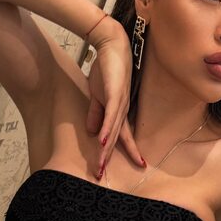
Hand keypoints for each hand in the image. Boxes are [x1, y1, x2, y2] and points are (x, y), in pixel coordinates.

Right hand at [85, 15, 144, 177]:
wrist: (111, 44)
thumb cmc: (106, 69)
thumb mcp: (98, 95)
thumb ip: (96, 113)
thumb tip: (93, 133)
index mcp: (118, 111)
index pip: (120, 137)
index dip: (123, 152)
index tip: (127, 167)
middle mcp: (122, 110)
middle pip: (116, 139)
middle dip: (109, 158)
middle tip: (102, 177)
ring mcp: (120, 102)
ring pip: (113, 130)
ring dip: (106, 149)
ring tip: (100, 165)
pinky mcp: (115, 93)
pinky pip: (111, 115)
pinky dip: (107, 129)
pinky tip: (103, 141)